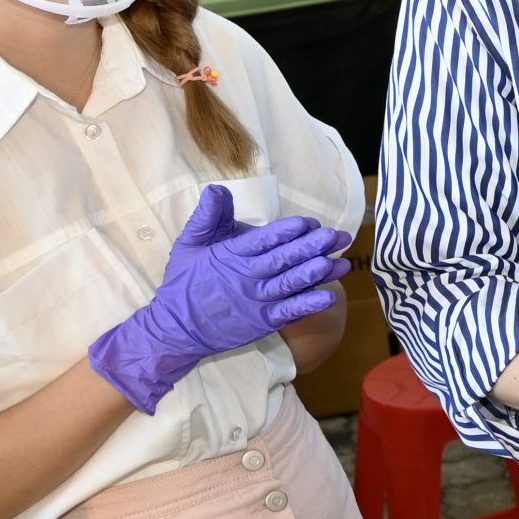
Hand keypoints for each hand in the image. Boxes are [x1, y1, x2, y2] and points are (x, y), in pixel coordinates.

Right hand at [89, 184, 352, 413]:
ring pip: (292, 284)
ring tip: (341, 262)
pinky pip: (290, 312)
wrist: (177, 328)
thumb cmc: (184, 283)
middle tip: (337, 236)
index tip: (309, 222)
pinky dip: (310, 305)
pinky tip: (330, 296)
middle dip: (313, 247)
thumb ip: (206, 217)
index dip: (288, 231)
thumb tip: (217, 189)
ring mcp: (257, 301)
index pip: (264, 240)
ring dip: (318, 273)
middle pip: (284, 259)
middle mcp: (247, 277)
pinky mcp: (263, 322)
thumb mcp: (189, 245)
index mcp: (231, 256)